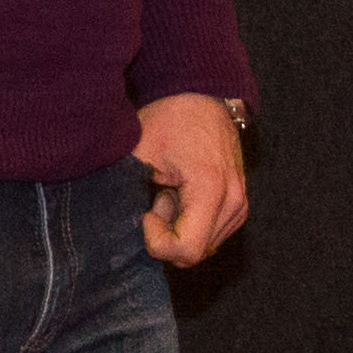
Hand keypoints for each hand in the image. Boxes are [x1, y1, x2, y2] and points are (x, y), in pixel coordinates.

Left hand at [134, 93, 250, 264]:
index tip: (146, 212)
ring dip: (179, 229)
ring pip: (203, 247)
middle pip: (194, 253)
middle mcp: (234, 202)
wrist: (203, 98)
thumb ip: (126, 191)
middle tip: (156, 199)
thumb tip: (111, 223)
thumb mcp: (139, 151)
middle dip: (167, 233)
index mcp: (211, 190)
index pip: (186, 251)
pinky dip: (191, 224)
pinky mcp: (239, 205)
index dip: (157, 242)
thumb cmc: (170, 120)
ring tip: (168, 193)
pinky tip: (181, 194)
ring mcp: (240, 205)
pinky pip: (211, 234)